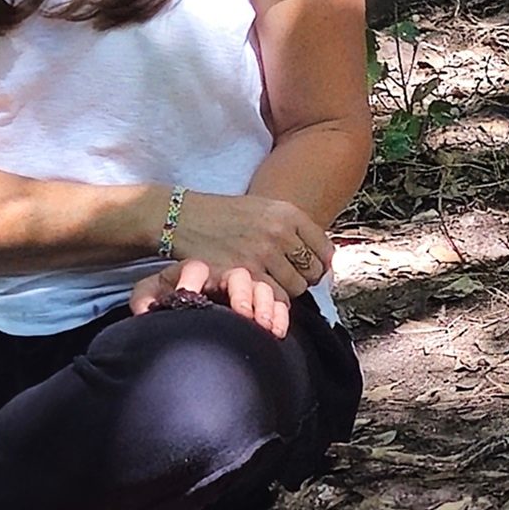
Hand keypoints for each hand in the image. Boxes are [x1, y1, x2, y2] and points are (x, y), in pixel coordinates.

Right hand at [132, 186, 327, 330]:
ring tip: (270, 285)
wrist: (182, 218)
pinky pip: (275, 297)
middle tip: (287, 279)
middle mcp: (280, 232)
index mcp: (288, 213)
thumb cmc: (224, 217)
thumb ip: (292, 229)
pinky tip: (259, 293)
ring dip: (287, 291)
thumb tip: (323, 259)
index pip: (325, 249)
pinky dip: (271, 300)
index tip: (310, 269)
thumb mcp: (263, 209)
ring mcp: (263, 253)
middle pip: (313, 271)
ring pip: (297, 288)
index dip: (320, 264)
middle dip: (304, 279)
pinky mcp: (245, 273)